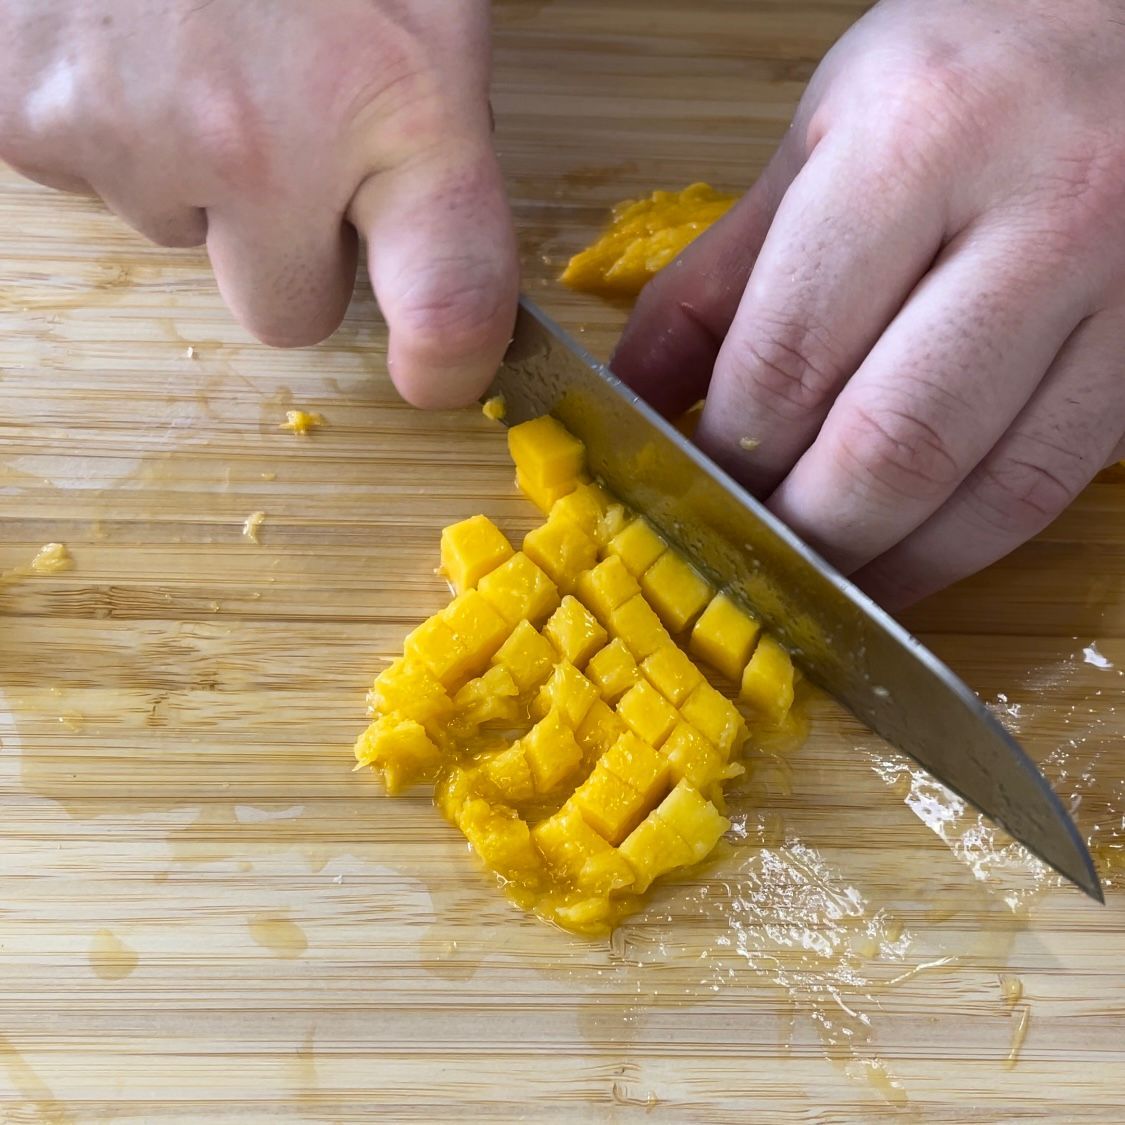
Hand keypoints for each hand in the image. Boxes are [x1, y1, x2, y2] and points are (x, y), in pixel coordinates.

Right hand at [0, 0, 516, 406]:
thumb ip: (427, 123)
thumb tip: (426, 232)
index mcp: (398, 99)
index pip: (449, 298)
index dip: (448, 357)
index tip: (437, 372)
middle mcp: (262, 143)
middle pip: (286, 311)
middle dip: (286, 247)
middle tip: (279, 130)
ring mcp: (128, 134)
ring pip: (181, 238)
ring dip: (194, 169)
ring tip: (194, 36)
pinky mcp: (19, 117)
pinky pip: (87, 176)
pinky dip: (109, 123)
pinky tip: (123, 31)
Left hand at [611, 0, 1124, 606]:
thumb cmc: (960, 72)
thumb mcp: (816, 140)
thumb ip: (718, 280)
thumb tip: (635, 402)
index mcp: (917, 140)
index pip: (791, 356)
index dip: (727, 458)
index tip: (688, 501)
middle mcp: (1040, 210)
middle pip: (892, 443)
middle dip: (801, 533)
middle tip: (746, 560)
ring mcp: (1121, 285)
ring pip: (985, 488)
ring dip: (882, 565)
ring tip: (815, 583)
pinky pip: (1051, 485)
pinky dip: (962, 548)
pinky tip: (903, 561)